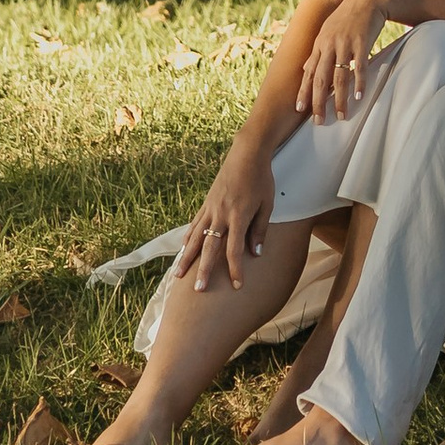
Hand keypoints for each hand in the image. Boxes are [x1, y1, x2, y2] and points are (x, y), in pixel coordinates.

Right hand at [182, 140, 276, 292]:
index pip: (234, 249)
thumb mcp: (267, 205)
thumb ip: (260, 230)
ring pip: (195, 238)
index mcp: (238, 216)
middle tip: (197, 290)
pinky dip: (188, 238)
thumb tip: (256, 254)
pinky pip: (194, 224)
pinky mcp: (206, 203)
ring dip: (186, 258)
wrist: (246, 155)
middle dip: (203, 270)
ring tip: (177, 276)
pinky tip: (181, 250)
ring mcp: (210, 208)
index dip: (236, 269)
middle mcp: (221, 214)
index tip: (237, 286)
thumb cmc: (261, 180)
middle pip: (210, 247)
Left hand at [298, 0, 393, 121]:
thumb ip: (318, 52)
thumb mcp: (328, 32)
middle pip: (320, 79)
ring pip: (339, 77)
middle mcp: (329, 45)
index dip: (303, 91)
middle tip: (318, 121)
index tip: (300, 109)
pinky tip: (359, 97)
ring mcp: (345, 44)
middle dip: (318, 102)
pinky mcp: (362, 42)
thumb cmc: (348, 17)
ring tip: (341, 115)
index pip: (308, 73)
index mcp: (319, 44)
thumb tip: (306, 69)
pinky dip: (359, 83)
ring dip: (339, 99)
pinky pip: (359, 67)